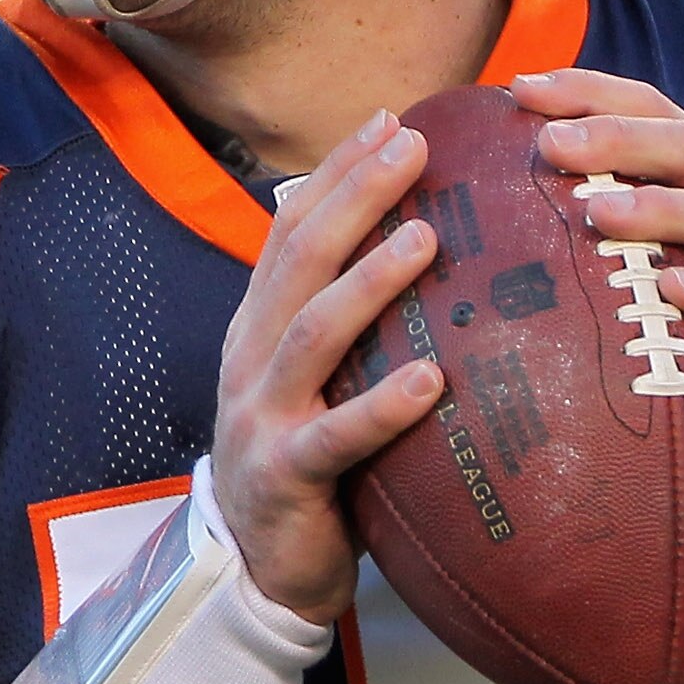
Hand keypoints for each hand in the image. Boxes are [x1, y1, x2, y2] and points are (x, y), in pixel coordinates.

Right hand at [213, 108, 444, 615]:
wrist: (257, 565)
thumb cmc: (310, 461)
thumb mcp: (320, 379)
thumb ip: (352, 322)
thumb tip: (431, 248)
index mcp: (260, 325)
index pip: (293, 228)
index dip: (337, 171)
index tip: (390, 119)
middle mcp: (253, 356)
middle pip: (301, 259)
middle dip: (355, 196)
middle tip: (413, 146)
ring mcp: (263, 414)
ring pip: (314, 333)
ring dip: (370, 281)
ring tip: (426, 239)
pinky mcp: (285, 474)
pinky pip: (337, 436)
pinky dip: (383, 406)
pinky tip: (430, 382)